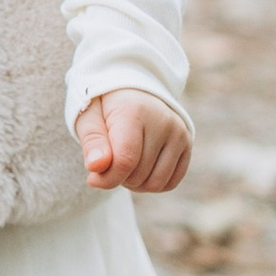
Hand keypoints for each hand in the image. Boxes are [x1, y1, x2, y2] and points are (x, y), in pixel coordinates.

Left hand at [74, 89, 192, 192]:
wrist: (132, 91)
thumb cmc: (105, 108)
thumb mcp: (88, 118)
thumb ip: (92, 143)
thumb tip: (96, 167)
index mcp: (135, 111)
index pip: (125, 160)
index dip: (107, 177)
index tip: (92, 178)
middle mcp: (163, 122)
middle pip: (139, 175)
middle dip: (119, 177)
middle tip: (109, 162)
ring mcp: (179, 133)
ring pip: (156, 183)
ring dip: (135, 184)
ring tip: (124, 165)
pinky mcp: (187, 143)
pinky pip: (170, 182)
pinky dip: (152, 184)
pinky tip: (140, 169)